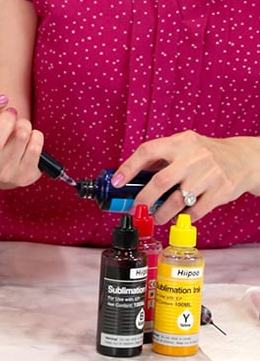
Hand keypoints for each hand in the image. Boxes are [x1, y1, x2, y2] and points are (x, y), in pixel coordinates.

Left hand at [112, 130, 259, 223]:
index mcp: (179, 142)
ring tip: (155, 218)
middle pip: (160, 181)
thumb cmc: (205, 154)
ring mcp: (209, 174)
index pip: (148, 151)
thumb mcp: (183, 146)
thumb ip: (159, 158)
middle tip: (136, 210)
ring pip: (177, 200)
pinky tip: (178, 217)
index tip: (117, 182)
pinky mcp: (221, 190)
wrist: (243, 159)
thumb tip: (129, 176)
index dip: (129, 167)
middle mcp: (193, 156)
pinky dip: (183, 217)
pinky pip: (196, 210)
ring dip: (162, 213)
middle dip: (143, 199)